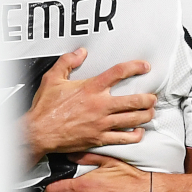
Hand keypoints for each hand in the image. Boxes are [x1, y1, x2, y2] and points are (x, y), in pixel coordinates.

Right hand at [22, 49, 155, 163]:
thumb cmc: (45, 108)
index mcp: (91, 88)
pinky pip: (124, 139)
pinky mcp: (100, 139)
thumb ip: (68, 62)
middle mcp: (100, 106)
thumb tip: (80, 52)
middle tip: (152, 97)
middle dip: (148, 99)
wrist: (38, 132)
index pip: (119, 73)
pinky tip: (139, 132)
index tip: (145, 67)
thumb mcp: (53, 78)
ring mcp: (102, 124)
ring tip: (150, 111)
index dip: (135, 67)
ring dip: (146, 115)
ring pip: (133, 120)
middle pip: (135, 101)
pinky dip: (136, 135)